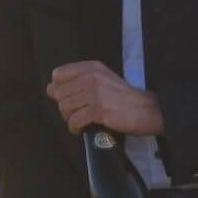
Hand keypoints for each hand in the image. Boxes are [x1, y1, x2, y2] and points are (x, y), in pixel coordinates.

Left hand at [47, 61, 164, 134]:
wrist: (146, 110)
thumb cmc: (123, 98)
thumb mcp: (103, 80)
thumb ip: (79, 81)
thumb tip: (50, 89)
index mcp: (92, 67)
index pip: (59, 74)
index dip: (59, 89)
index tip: (68, 99)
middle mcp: (92, 76)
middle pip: (59, 93)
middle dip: (63, 107)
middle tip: (76, 114)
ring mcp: (96, 93)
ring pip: (64, 107)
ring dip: (69, 118)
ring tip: (80, 122)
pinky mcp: (99, 110)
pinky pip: (74, 120)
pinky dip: (75, 128)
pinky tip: (82, 129)